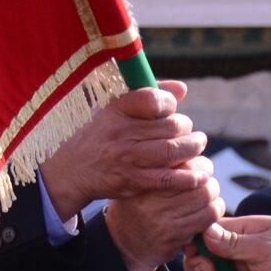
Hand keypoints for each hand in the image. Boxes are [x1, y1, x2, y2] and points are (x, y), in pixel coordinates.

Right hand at [43, 82, 207, 219]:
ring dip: (192, 149)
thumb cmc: (101, 134)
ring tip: (198, 145)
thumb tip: (182, 89)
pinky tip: (198, 174)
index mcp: (116, 109)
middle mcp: (120, 132)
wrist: (73, 169)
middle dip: (186, 128)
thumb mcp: (115, 110)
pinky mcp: (131, 181)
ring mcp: (125, 158)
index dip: (170, 103)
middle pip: (170, 126)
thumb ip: (148, 96)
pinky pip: (167, 179)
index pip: (153, 99)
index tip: (172, 108)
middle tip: (190, 131)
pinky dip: (187, 177)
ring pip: (171, 151)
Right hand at [101, 167, 221, 270]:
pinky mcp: (174, 235)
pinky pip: (208, 217)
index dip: (198, 162)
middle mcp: (150, 196)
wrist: (124, 243)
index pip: (182, 160)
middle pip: (198, 176)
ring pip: (207, 195)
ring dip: (213, 196)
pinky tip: (206, 212)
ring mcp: (162, 217)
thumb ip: (163, 165)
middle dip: (208, 179)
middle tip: (205, 183)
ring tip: (206, 198)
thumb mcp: (141, 180)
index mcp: (142, 176)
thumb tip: (195, 146)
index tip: (198, 167)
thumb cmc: (139, 205)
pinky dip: (214, 211)